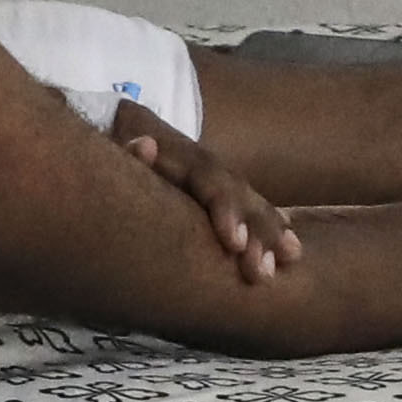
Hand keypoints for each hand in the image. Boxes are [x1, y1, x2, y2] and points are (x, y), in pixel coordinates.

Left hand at [105, 99, 296, 286]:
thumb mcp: (109, 146)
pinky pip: (252, 208)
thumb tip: (144, 145)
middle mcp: (203, 166)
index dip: (225, 210)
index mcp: (179, 156)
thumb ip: (125, 150)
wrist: (117, 128)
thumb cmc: (109, 150)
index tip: (233, 244)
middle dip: (256, 232)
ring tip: (292, 258)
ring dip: (270, 232)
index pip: (210, 180)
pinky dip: (272, 226)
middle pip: (237, 194)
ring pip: (249, 202)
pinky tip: (290, 249)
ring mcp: (213, 178)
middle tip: (263, 272)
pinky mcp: (217, 194)